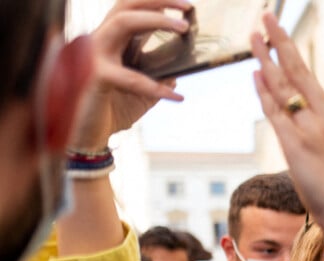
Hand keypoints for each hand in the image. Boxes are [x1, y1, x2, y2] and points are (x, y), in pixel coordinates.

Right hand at [70, 0, 190, 149]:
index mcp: (110, 42)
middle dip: (158, 0)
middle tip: (188, 6)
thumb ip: (158, 78)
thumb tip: (180, 70)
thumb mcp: (143, 93)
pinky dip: (155, 87)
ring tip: (184, 29)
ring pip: (124, 21)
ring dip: (156, 20)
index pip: (131, 11)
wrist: (91, 138)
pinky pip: (131, 76)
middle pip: (126, 5)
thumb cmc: (113, 112)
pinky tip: (176, 98)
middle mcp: (99, 41)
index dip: (156, 3)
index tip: (184, 6)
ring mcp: (94, 55)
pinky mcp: (95, 77)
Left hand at [251, 13, 323, 251]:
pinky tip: (257, 73)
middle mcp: (323, 117)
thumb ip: (313, 132)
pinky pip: (277, 113)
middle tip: (265, 16)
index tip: (279, 32)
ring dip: (267, 59)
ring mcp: (310, 130)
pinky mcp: (296, 146)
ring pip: (284, 88)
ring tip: (254, 37)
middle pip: (297, 71)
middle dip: (279, 41)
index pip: (308, 76)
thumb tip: (294, 120)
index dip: (292, 51)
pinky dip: (265, 92)